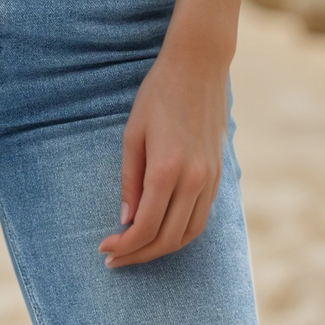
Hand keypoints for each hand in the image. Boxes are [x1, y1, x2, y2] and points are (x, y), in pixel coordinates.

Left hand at [97, 41, 229, 268]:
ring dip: (162, 249)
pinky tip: (161, 230)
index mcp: (167, 169)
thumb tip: (127, 219)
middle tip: (115, 258)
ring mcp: (211, 178)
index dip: (125, 245)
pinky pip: (202, 217)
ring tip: (137, 250)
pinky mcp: (220, 175)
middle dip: (139, 255)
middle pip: (168, 238)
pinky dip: (181, 232)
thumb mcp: (133, 133)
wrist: (198, 66)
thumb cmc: (158, 94)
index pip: (146, 227)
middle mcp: (194, 179)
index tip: (105, 248)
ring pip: (189, 234)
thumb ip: (130, 180)